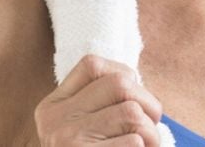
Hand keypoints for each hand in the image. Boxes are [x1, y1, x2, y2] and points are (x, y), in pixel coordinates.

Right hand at [34, 54, 164, 145]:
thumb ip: (98, 103)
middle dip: (148, 101)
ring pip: (131, 112)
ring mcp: (69, 142)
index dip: (124, 73)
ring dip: (152, 131)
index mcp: (53, 107)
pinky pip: (134, 143)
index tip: (133, 94)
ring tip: (149, 144)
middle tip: (152, 122)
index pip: (93, 65)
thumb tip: (136, 81)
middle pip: (120, 83)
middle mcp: (55, 122)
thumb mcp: (80, 126)